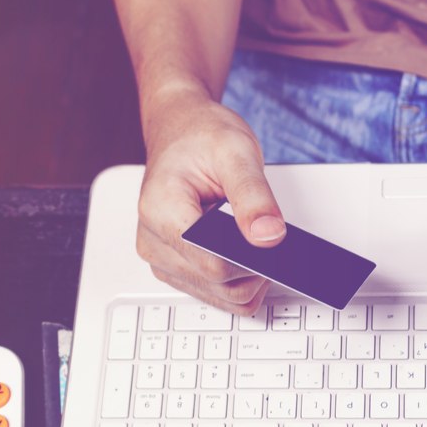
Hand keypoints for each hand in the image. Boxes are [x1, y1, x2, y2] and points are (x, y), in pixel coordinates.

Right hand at [136, 88, 284, 314]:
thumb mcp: (236, 151)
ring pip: (220, 297)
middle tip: (268, 233)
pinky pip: (215, 294)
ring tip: (253, 239)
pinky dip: (238, 281)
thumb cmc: (201, 135)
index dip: (253, 260)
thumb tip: (269, 237)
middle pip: (219, 285)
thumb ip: (254, 196)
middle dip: (255, 267)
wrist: (182, 129)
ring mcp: (161, 259)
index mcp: (161, 211)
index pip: (214, 265)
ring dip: (247, 277)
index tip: (272, 240)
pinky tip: (246, 255)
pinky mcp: (173, 268)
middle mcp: (154, 242)